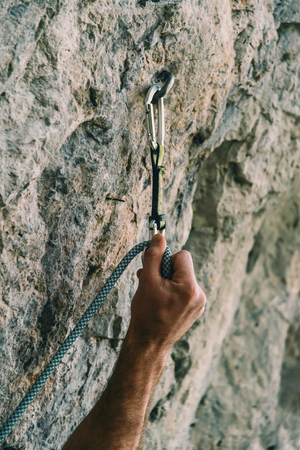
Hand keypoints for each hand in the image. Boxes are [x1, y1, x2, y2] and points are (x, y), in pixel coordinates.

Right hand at [127, 233, 205, 351]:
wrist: (149, 344)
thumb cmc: (146, 312)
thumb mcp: (146, 280)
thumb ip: (154, 256)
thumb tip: (159, 236)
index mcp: (190, 286)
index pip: (182, 256)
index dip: (167, 260)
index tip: (155, 270)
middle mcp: (199, 294)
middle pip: (183, 268)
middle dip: (165, 272)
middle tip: (151, 284)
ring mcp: (199, 304)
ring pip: (183, 279)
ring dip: (168, 282)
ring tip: (154, 295)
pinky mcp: (196, 310)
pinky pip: (185, 291)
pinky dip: (173, 292)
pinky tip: (162, 303)